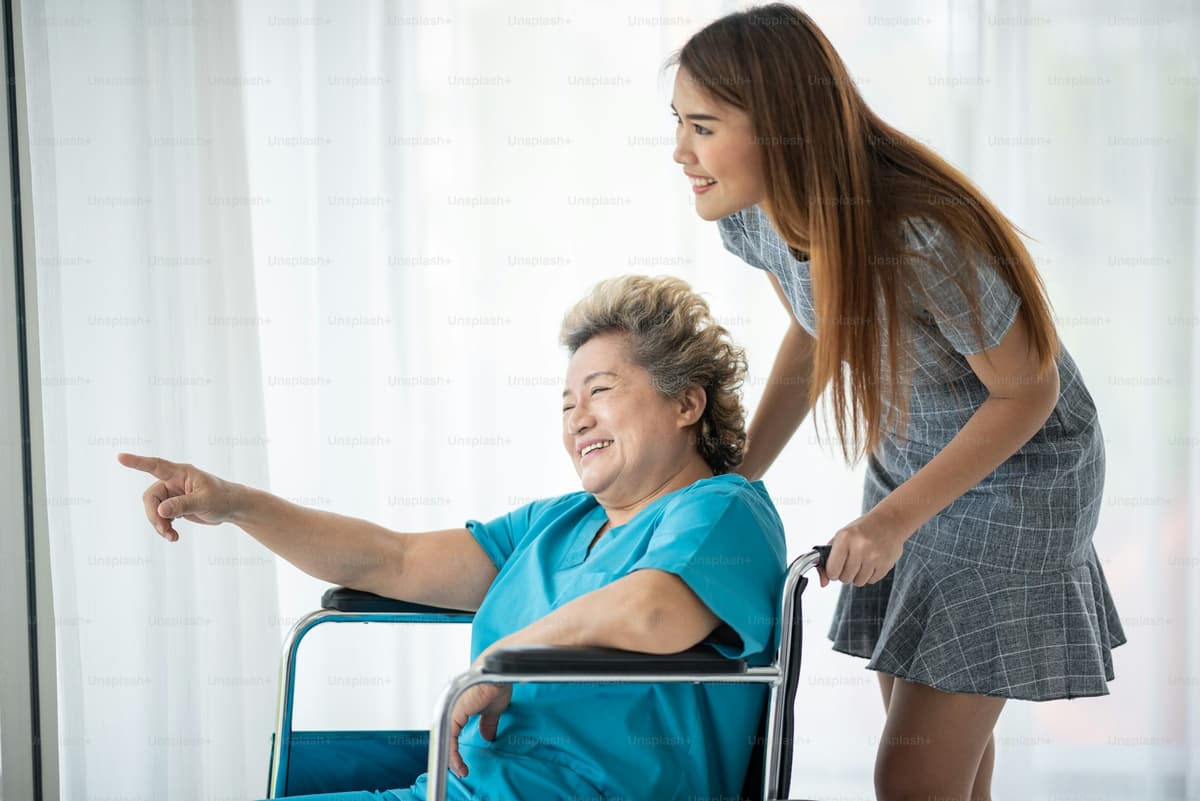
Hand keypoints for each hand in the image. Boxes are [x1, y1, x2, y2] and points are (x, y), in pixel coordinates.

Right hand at [117, 452, 241, 541]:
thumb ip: (183, 505)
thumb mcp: (204, 501)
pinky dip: (164, 528)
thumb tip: (161, 510)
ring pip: (154, 510)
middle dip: (154, 516)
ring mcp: (172, 494)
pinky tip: (174, 536)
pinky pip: (160, 517)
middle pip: (150, 498)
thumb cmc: (222, 498)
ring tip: (172, 537)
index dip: (137, 462)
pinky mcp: (173, 506)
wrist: (231, 508)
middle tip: (165, 531)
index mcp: (181, 473)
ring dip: (159, 525)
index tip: (120, 457)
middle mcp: (173, 482)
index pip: (156, 466)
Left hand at [448, 679, 511, 778]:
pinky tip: (460, 765)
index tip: (463, 762)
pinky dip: (453, 756)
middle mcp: (449, 709)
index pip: (451, 733)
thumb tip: (488, 736)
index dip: (455, 749)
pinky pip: (449, 742)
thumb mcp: (492, 710)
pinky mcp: (453, 716)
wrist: (497, 674)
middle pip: (445, 738)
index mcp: (457, 707)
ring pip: (445, 742)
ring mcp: (449, 713)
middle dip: (451, 756)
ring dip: (452, 760)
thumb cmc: (494, 683)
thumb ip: (487, 724)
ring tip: (460, 771)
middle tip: (459, 770)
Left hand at [817, 511, 908, 587]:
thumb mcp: (841, 536)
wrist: (889, 521)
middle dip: (845, 573)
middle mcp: (859, 547)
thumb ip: (828, 557)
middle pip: (845, 578)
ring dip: (857, 575)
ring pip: (858, 582)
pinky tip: (871, 562)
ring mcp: (874, 556)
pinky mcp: (886, 564)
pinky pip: (871, 581)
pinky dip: (869, 575)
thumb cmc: (862, 529)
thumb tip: (823, 582)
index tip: (835, 568)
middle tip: (850, 562)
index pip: (832, 570)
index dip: (832, 572)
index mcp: (845, 538)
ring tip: (861, 562)